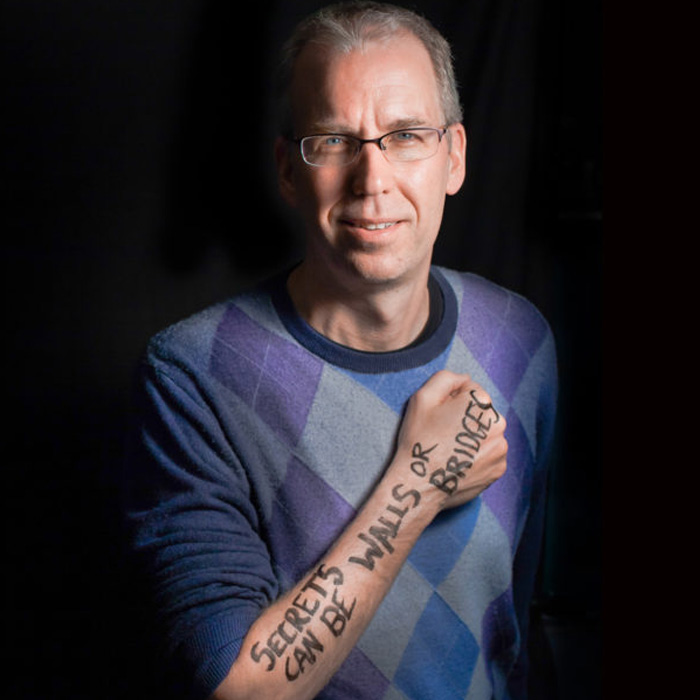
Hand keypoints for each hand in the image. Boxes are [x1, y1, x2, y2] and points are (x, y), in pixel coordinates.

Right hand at [393, 370, 507, 512]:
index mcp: (480, 402)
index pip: (469, 390)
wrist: (420, 485)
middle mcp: (497, 422)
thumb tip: (465, 378)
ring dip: (473, 438)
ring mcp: (501, 448)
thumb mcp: (422, 398)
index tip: (439, 418)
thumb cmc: (419, 440)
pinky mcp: (499, 469)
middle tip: (443, 435)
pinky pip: (490, 454)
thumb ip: (446, 378)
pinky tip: (459, 462)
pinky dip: (477, 456)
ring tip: (451, 450)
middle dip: (465, 419)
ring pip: (486, 433)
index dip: (450, 402)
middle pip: (480, 412)